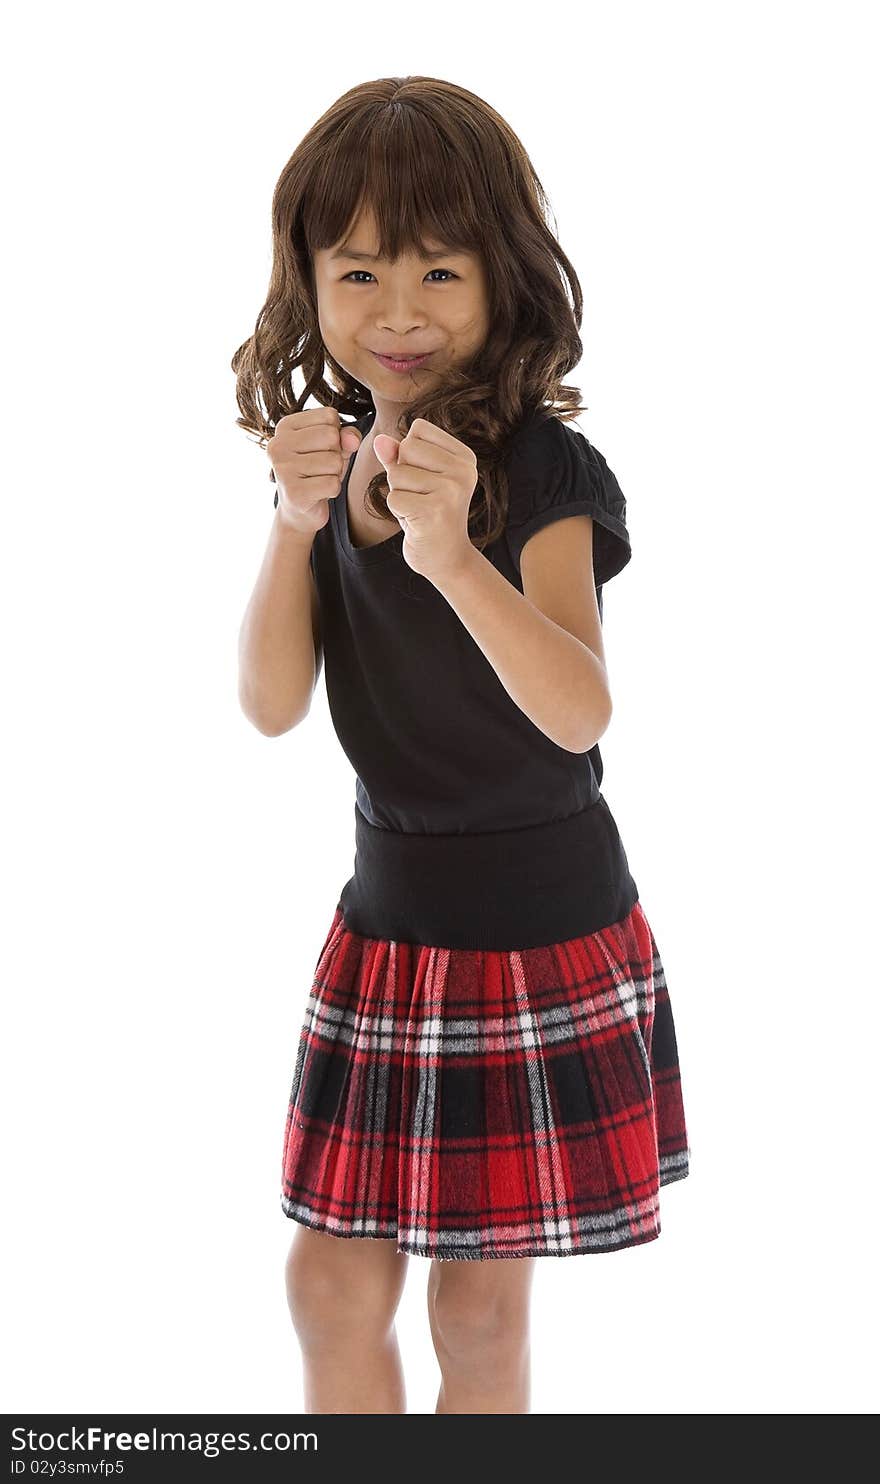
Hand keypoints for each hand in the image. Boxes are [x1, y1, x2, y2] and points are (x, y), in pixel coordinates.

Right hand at [267, 407, 362, 541]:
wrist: (300, 509)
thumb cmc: (317, 471)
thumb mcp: (335, 447)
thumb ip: (347, 435)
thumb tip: (353, 440)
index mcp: (285, 426)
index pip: (329, 416)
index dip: (336, 434)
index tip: (320, 449)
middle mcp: (278, 444)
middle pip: (332, 436)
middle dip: (336, 454)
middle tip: (321, 468)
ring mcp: (282, 469)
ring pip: (334, 461)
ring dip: (335, 474)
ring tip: (319, 480)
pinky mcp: (293, 493)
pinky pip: (333, 484)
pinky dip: (333, 490)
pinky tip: (318, 493)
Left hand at [373, 417, 477, 581]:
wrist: (447, 558)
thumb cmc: (429, 515)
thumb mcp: (415, 480)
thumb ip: (398, 457)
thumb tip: (379, 440)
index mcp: (464, 457)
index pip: (418, 430)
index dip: (409, 453)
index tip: (426, 479)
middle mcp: (463, 470)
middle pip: (406, 448)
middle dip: (402, 474)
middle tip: (420, 497)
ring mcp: (451, 491)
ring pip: (397, 474)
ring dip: (399, 494)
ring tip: (418, 510)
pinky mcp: (434, 511)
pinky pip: (394, 499)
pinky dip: (397, 512)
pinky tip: (416, 522)